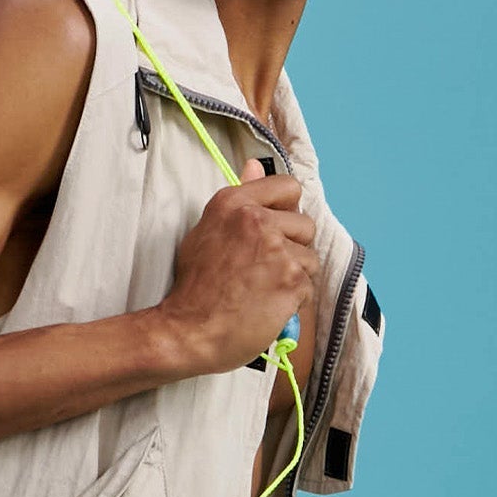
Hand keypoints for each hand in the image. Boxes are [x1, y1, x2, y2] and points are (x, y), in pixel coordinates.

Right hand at [157, 169, 318, 375]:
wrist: (187, 332)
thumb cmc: (194, 288)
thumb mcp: (207, 232)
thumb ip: (238, 199)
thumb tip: (254, 164)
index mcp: (234, 203)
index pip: (288, 188)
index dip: (286, 211)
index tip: (272, 232)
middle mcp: (256, 220)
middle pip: (305, 225)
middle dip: (291, 248)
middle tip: (262, 270)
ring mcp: (277, 250)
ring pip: (310, 258)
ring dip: (293, 277)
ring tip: (262, 291)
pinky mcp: (292, 280)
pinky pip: (309, 286)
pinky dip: (293, 301)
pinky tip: (267, 307)